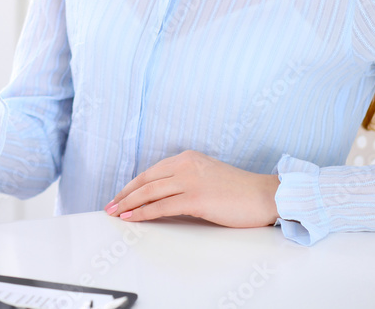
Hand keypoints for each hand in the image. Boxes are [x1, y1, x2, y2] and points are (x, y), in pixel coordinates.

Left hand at [104, 150, 279, 227]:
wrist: (264, 195)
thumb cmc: (238, 191)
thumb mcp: (206, 176)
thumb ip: (185, 180)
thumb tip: (162, 195)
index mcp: (187, 158)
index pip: (151, 172)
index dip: (132, 185)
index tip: (120, 196)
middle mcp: (185, 165)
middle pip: (145, 180)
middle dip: (124, 194)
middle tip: (110, 206)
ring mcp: (190, 180)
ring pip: (149, 192)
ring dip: (128, 204)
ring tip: (115, 214)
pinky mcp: (196, 198)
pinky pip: (162, 206)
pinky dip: (143, 212)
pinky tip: (132, 218)